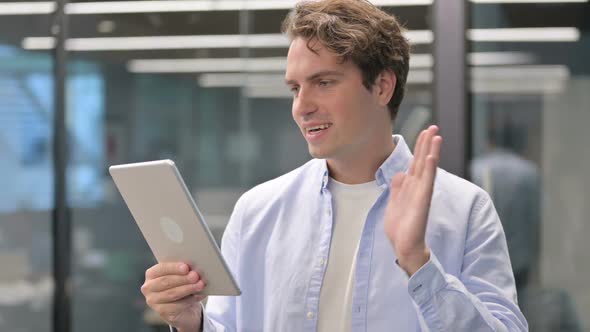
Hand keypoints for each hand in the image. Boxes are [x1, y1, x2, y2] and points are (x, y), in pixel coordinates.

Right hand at [141, 262, 207, 331]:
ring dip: (188, 288)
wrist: (184, 307)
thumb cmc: (181, 285)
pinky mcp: (162, 312)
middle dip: (182, 278)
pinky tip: (199, 295)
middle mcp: (149, 287)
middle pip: (166, 281)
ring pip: (172, 294)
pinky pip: (177, 305)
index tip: (186, 267)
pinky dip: (190, 300)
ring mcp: (153, 301)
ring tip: (200, 285)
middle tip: (195, 276)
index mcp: (151, 274)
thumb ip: (183, 270)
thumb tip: (193, 269)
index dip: (174, 268)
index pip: (161, 269)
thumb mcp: (180, 275)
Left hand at [384, 125, 441, 275]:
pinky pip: (427, 183)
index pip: (417, 161)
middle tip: (434, 126)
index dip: (421, 146)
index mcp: (411, 186)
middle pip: (424, 160)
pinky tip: (432, 157)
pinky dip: (430, 169)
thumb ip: (398, 187)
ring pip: (427, 168)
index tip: (425, 130)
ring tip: (437, 136)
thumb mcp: (394, 202)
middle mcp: (418, 187)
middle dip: (428, 143)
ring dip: (432, 151)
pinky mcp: (422, 202)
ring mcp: (421, 193)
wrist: (404, 246)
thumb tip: (400, 173)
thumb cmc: (401, 227)